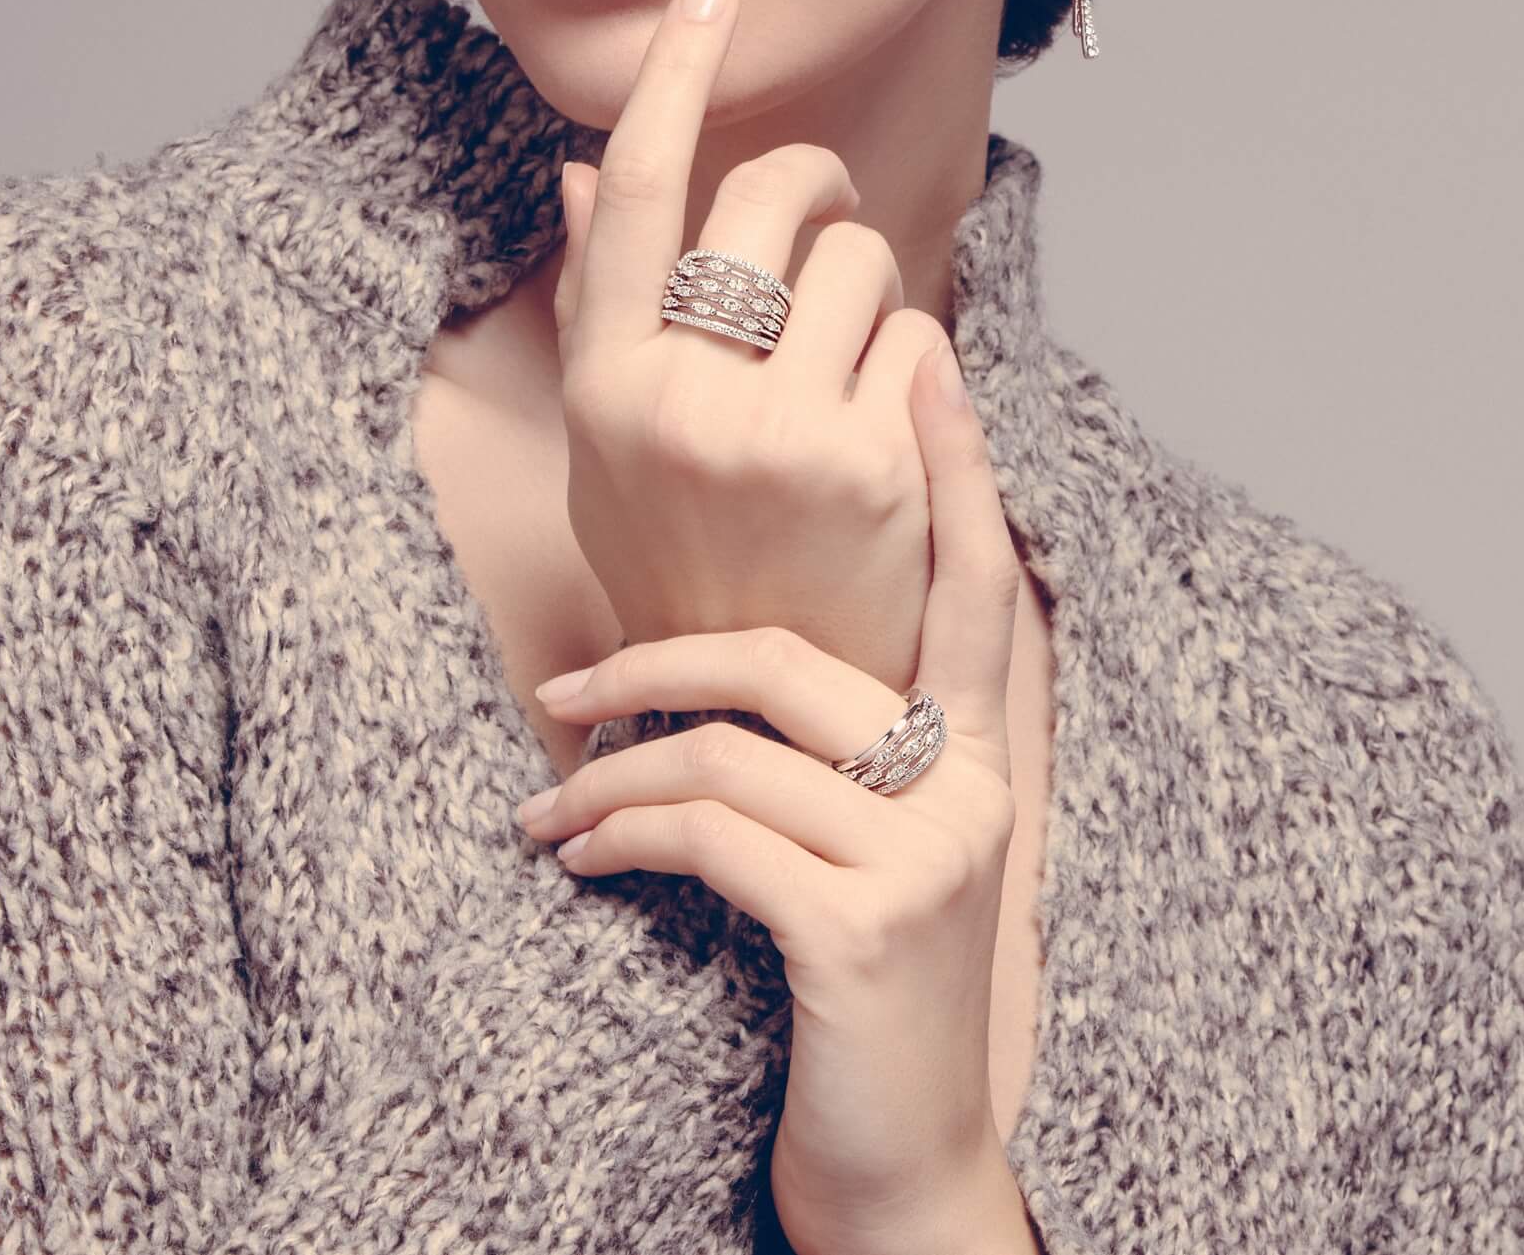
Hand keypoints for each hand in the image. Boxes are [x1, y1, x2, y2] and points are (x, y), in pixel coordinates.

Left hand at [514, 350, 1024, 1252]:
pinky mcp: (863, 929)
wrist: (901, 1180)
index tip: (928, 352)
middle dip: (659, 661)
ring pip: (730, 752)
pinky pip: (709, 836)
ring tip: (545, 812)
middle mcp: (972, 788)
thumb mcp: (865, 863)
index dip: (956, 464)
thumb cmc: (860, 1001)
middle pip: (797, 658)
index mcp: (978, 755)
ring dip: (609, 779)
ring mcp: (926, 859)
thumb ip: (835, 758)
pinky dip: (619, 840)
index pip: (976, 579)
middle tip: (563, 692)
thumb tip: (735, 671)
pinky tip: (576, 863)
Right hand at [550, 0, 959, 694]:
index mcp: (603, 380)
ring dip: (868, 284)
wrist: (770, 701)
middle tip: (826, 215)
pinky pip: (913, 331)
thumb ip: (599, 305)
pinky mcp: (868, 463)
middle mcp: (676, 399)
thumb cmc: (685, 555)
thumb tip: (582, 172)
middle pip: (769, 196)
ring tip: (847, 358)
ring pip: (859, 257)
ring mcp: (774, 433)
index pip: (638, 190)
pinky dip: (908, 356)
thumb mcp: (609, 441)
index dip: (673, 75)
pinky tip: (885, 422)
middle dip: (816, 184)